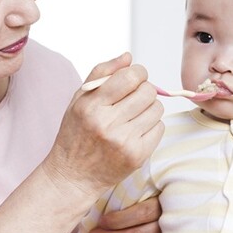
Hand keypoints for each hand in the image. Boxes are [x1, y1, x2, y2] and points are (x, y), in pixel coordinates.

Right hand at [44, 53, 164, 197]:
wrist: (73, 175)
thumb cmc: (76, 134)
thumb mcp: (79, 99)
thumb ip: (102, 73)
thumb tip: (128, 57)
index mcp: (91, 106)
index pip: (130, 77)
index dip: (137, 73)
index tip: (134, 78)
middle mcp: (107, 123)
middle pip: (147, 91)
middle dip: (144, 90)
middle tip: (134, 98)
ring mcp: (124, 141)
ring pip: (157, 109)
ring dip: (148, 108)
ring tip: (133, 115)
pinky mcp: (137, 156)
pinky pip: (159, 128)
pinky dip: (151, 126)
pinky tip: (135, 131)